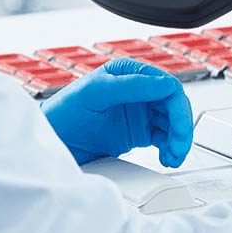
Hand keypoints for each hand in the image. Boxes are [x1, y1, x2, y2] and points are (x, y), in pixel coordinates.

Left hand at [41, 58, 194, 166]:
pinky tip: (166, 158)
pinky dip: (170, 149)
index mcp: (129, 74)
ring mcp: (139, 114)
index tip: (177, 126)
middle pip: (174, 106)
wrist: (50, 142)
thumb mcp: (95, 92)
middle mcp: (138, 92)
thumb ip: (130, 86)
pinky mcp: (138, 134)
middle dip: (181, 126)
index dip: (176, 106)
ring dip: (178, 140)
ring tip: (171, 157)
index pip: (166, 85)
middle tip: (178, 146)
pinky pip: (164, 139)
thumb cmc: (64, 112)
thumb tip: (163, 84)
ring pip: (173, 124)